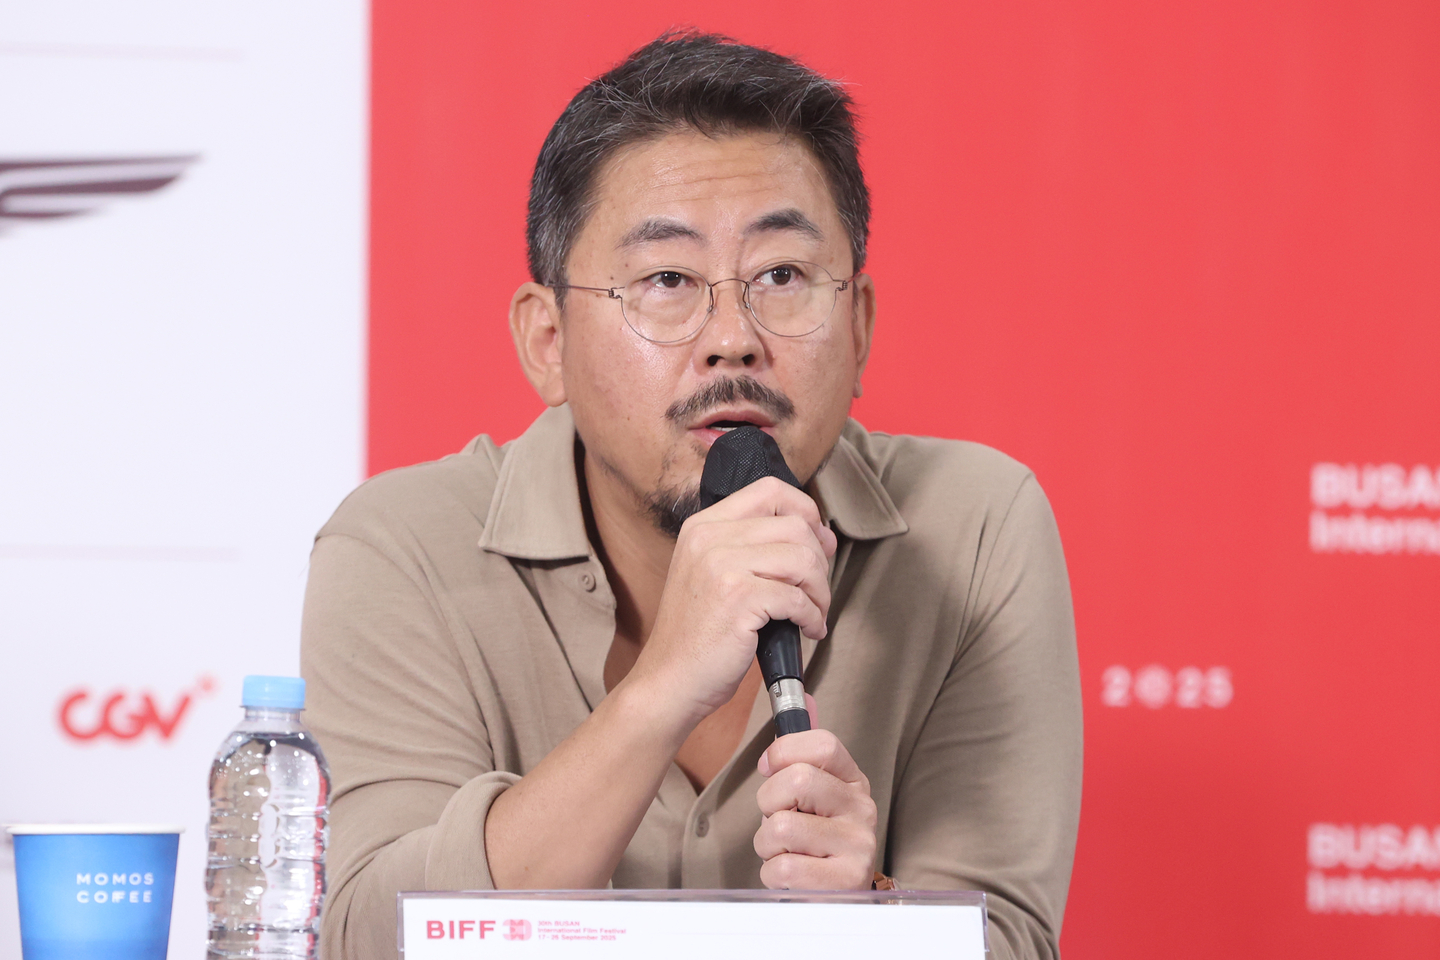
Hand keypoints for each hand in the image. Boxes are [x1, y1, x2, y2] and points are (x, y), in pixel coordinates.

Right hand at [626, 476, 837, 726]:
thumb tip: (821, 535)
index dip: (805, 511)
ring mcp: (721, 566)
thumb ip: (756, 548)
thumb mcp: (713, 574)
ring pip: (803, 559)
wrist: (668, 680)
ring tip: (814, 612)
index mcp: (703, 526)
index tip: (819, 541)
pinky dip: (812, 616)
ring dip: (821, 590)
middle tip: (818, 590)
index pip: (769, 490)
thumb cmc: (697, 635)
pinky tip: (807, 630)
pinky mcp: (738, 598)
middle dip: (820, 560)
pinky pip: (798, 597)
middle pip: (795, 525)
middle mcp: (710, 538)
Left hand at [753, 722, 878, 889]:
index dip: (782, 752)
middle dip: (769, 803)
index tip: (769, 769)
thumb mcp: (816, 794)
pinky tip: (792, 874)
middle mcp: (863, 810)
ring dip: (767, 844)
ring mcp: (858, 846)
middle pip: (796, 780)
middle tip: (779, 818)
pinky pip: (782, 869)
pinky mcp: (845, 881)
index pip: (821, 743)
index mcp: (853, 781)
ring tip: (786, 850)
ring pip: (782, 827)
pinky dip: (772, 874)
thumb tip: (805, 700)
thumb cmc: (816, 842)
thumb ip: (806, 751)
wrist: (836, 898)